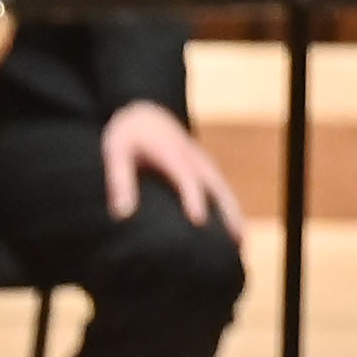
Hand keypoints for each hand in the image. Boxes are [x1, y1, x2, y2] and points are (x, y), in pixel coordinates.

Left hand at [101, 100, 244, 235]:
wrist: (146, 114)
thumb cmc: (128, 135)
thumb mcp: (116, 151)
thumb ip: (119, 180)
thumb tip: (122, 215)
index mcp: (172, 153)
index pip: (186, 177)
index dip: (193, 197)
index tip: (199, 220)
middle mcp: (193, 158)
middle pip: (215, 185)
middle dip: (226, 210)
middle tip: (234, 239)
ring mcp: (202, 163)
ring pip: (223, 189)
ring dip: (234, 213)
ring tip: (240, 243)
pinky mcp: (204, 169)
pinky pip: (221, 190)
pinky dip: (230, 209)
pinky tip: (234, 232)